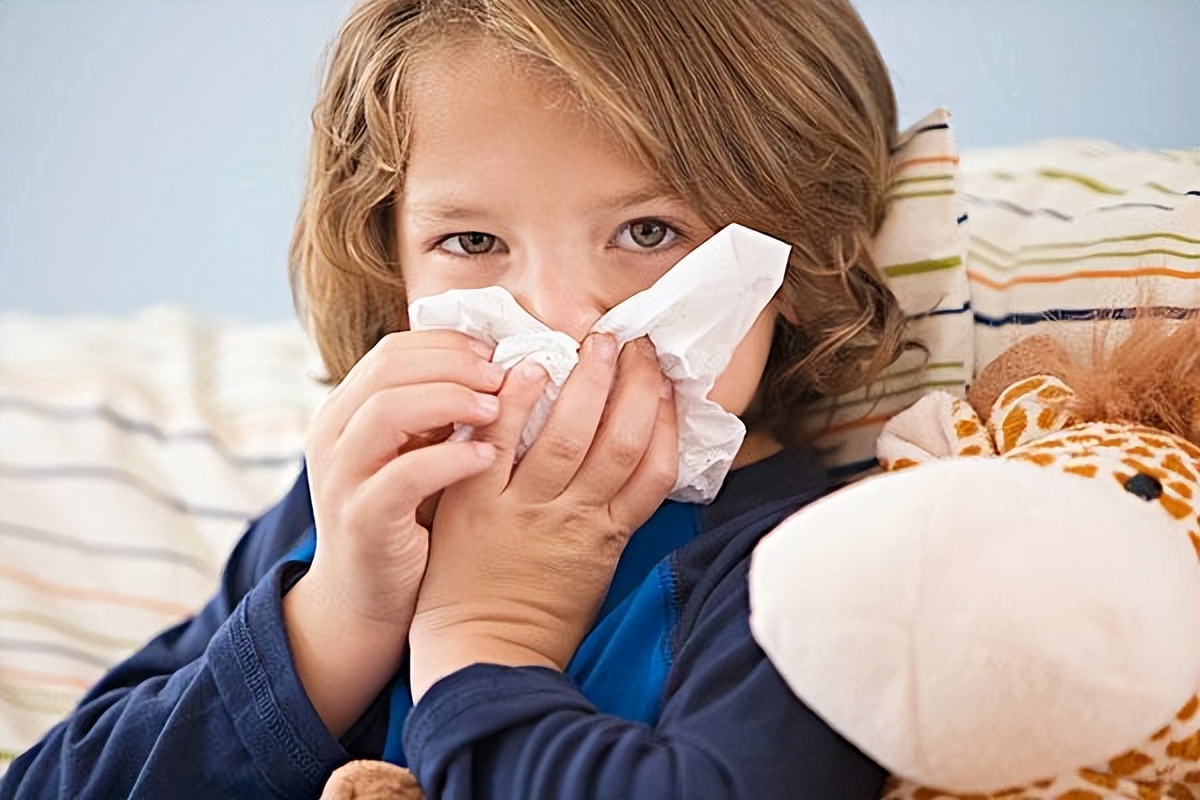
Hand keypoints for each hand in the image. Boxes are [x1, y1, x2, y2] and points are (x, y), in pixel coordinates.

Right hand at [283, 330, 504, 734]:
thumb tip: (503, 367)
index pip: (394, 349)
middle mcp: (333, 434)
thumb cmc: (406, 517)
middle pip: (390, 368)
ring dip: (451, 400)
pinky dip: (450, 459)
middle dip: (455, 364)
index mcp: (346, 410)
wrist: (365, 598)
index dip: (449, 345)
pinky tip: (487, 457)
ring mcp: (341, 476)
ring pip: (388, 409)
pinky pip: (403, 474)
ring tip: (497, 409)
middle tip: (505, 375)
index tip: (497, 354)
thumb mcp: (418, 452)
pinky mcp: (360, 519)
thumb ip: (440, 412)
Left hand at [408, 335, 678, 700]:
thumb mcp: (595, 571)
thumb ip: (611, 519)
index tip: (667, 381)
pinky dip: (517, 405)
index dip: (666, 418)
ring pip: (569, 436)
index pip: (654, 467)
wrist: (483, 654)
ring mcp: (525, 510)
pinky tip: (530, 369)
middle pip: (619, 440)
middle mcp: (574, 517)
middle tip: (638, 344)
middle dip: (635, 385)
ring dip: (589, 382)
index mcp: (609, 535)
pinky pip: (501, 446)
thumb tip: (629, 465)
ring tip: (600, 342)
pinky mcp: (477, 506)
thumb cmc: (540, 617)